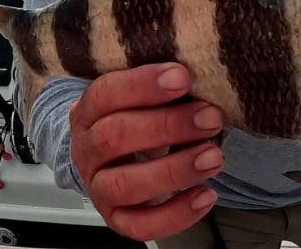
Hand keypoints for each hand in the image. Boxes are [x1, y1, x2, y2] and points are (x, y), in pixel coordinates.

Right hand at [69, 62, 223, 240]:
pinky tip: (206, 195)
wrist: (118, 158)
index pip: (105, 93)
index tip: (183, 77)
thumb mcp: (145, 96)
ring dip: (174, 170)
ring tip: (214, 157)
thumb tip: (204, 73)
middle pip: (114, 137)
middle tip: (211, 118)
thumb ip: (164, 87)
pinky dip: (176, 214)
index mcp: (88, 111)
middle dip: (167, 126)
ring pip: (125, 185)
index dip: (142, 85)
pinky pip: (139, 225)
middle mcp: (86, 150)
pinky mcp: (116, 218)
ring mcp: (98, 187)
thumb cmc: (140, 117)